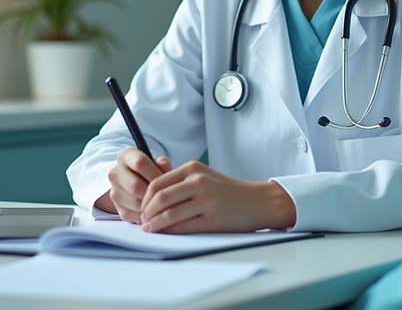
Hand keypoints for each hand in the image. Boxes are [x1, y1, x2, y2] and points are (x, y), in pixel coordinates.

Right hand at [97, 148, 171, 222]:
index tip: (166, 180)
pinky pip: (132, 214)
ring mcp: (114, 191)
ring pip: (134, 202)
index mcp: (126, 156)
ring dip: (150, 205)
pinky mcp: (116, 207)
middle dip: (153, 192)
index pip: (139, 163)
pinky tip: (152, 209)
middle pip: (135, 186)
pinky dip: (145, 215)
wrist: (140, 184)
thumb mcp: (159, 163)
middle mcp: (115, 172)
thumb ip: (163, 164)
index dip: (155, 173)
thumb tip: (165, 169)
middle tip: (164, 195)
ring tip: (160, 202)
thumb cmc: (152, 171)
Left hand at [139, 161, 295, 233]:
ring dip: (155, 224)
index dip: (145, 198)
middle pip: (160, 198)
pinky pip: (184, 227)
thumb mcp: (205, 175)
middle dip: (146, 212)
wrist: (258, 201)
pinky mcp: (213, 219)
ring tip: (150, 228)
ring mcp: (207, 201)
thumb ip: (181, 181)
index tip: (142, 207)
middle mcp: (199, 182)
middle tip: (143, 221)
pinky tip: (166, 233)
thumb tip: (153, 198)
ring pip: (169, 214)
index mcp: (193, 169)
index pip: (158, 183)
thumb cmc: (228, 190)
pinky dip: (170, 231)